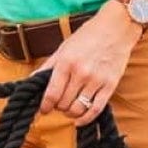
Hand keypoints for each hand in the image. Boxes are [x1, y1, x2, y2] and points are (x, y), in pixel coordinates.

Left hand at [32, 3, 142, 127]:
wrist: (116, 28)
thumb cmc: (88, 36)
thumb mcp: (63, 48)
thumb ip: (48, 66)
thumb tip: (31, 81)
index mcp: (66, 62)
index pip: (52, 93)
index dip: (45, 106)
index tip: (43, 109)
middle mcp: (81, 73)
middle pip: (64, 103)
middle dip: (58, 107)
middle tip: (58, 103)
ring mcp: (96, 80)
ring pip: (78, 109)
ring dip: (70, 113)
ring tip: (69, 108)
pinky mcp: (110, 86)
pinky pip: (96, 110)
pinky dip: (86, 119)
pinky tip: (80, 119)